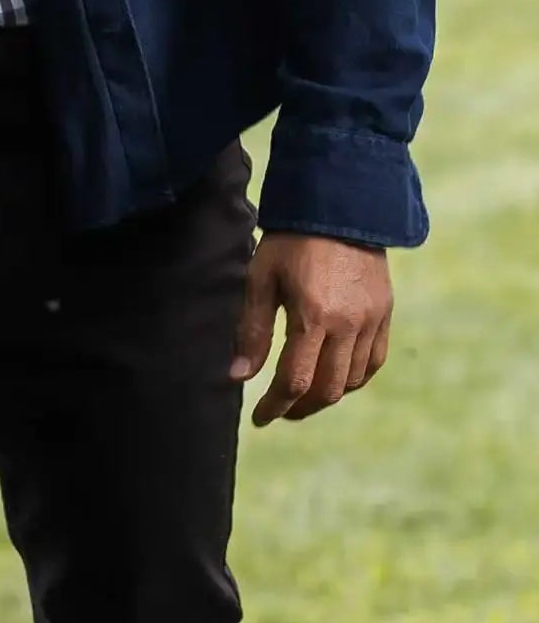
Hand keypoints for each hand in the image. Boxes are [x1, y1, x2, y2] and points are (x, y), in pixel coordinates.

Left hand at [230, 232, 391, 425]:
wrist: (338, 205)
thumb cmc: (291, 240)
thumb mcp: (262, 278)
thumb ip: (252, 329)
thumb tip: (238, 375)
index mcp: (313, 316)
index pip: (295, 381)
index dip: (275, 406)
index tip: (260, 418)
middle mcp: (348, 325)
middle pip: (327, 389)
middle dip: (301, 407)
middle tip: (280, 409)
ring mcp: (371, 320)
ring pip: (353, 381)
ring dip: (327, 395)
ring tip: (303, 394)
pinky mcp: (385, 313)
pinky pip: (373, 362)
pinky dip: (355, 378)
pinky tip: (336, 377)